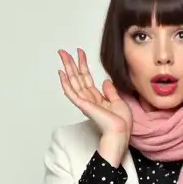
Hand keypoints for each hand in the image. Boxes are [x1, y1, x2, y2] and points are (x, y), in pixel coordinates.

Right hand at [58, 48, 131, 162]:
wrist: (120, 131)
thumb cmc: (121, 123)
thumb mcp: (118, 102)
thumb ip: (110, 92)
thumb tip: (105, 82)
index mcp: (96, 99)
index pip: (86, 78)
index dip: (83, 65)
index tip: (80, 53)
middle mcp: (88, 99)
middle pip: (77, 77)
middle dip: (70, 63)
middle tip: (63, 51)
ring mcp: (84, 102)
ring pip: (73, 81)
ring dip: (67, 67)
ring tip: (62, 55)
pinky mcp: (83, 105)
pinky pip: (72, 93)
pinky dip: (65, 83)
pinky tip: (61, 73)